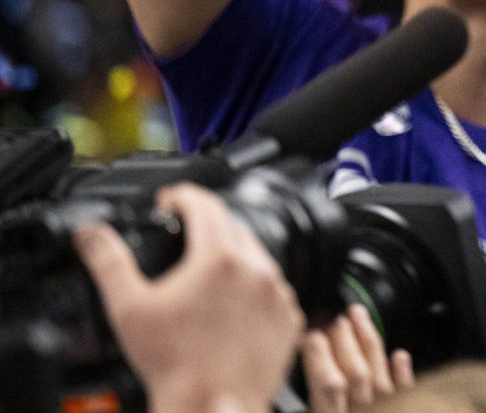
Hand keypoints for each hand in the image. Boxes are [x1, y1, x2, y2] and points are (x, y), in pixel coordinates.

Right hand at [74, 184, 303, 412]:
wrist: (209, 406)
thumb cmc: (172, 364)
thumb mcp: (128, 307)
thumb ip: (109, 262)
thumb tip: (92, 234)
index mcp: (219, 258)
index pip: (205, 204)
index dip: (182, 196)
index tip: (170, 201)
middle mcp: (257, 269)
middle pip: (232, 228)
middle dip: (206, 227)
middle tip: (183, 240)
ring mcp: (277, 294)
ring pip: (257, 258)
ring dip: (232, 259)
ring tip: (204, 278)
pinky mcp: (289, 318)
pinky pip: (274, 289)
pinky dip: (254, 289)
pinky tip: (231, 306)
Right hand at [301, 304, 413, 412]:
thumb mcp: (311, 411)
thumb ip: (311, 396)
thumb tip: (308, 355)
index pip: (325, 386)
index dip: (318, 355)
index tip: (311, 331)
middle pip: (354, 375)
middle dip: (344, 339)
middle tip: (335, 315)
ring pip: (378, 378)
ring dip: (368, 341)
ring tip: (358, 315)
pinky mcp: (404, 410)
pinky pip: (404, 394)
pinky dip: (402, 373)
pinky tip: (399, 354)